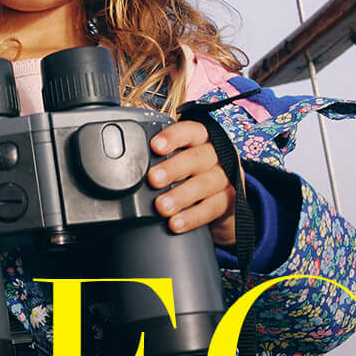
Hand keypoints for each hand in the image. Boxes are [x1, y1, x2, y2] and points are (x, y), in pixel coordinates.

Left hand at [146, 119, 238, 244]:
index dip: (173, 137)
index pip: (190, 131)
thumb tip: (126, 167)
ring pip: (205, 184)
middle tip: (153, 179)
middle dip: (173, 168)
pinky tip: (176, 223)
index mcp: (202, 140)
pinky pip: (212, 208)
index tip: (156, 146)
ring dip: (181, 195)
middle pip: (197, 158)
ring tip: (161, 206)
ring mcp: (225, 178)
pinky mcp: (229, 201)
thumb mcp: (181, 161)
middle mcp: (216, 155)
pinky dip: (192, 217)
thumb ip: (162, 159)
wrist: (223, 201)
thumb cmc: (193, 175)